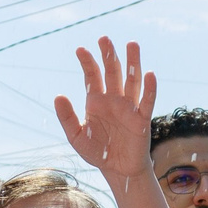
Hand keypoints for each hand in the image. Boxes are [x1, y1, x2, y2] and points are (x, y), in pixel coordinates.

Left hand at [52, 37, 156, 182]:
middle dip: (109, 55)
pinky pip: (146, 101)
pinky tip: (149, 73)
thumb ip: (67, 117)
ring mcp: (129, 107)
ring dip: (132, 63)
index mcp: (96, 102)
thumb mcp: (76, 136)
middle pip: (112, 72)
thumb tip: (58, 96)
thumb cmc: (97, 152)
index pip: (92, 76)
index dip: (87, 63)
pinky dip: (149, 88)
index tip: (80, 49)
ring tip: (131, 44)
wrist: (117, 169)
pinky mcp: (141, 119)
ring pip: (131, 80)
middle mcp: (114, 100)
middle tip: (104, 38)